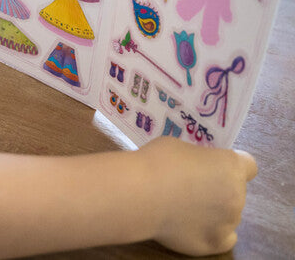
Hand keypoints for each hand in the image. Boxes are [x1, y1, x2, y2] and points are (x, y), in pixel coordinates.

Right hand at [140, 137, 256, 255]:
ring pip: (228, 215)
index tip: (213, 167)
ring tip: (182, 208)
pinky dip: (214, 233)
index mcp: (231, 166)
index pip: (248, 166)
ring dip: (212, 211)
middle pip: (235, 191)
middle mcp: (237, 194)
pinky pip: (226, 239)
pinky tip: (196, 226)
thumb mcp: (180, 148)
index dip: (230, 166)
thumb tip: (194, 169)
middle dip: (217, 189)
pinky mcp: (215, 242)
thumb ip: (197, 160)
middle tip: (188, 187)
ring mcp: (229, 221)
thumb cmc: (156, 162)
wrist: (140, 193)